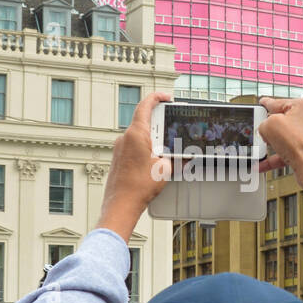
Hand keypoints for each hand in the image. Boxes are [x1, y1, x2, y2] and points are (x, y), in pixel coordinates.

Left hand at [96, 91, 173, 241]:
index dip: (157, 97)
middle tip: (173, 129)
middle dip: (159, 123)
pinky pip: (133, 145)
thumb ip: (176, 157)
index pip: (145, 106)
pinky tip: (154, 160)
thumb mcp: (166, 168)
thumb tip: (185, 155)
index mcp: (136, 133)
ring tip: (166, 150)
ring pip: (139, 134)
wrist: (121, 205)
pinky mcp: (117, 157)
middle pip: (143, 120)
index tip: (166, 97)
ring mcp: (119, 147)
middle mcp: (124, 137)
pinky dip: (145, 147)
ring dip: (153, 137)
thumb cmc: (139, 187)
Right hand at [258, 96, 302, 219]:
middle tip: (263, 133)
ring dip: (273, 144)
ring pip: (286, 136)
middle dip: (271, 128)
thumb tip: (265, 128)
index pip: (279, 102)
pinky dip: (277, 156)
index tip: (262, 103)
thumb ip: (262, 122)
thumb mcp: (269, 126)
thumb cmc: (300, 145)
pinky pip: (289, 150)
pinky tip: (264, 163)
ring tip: (264, 150)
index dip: (266, 104)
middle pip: (283, 120)